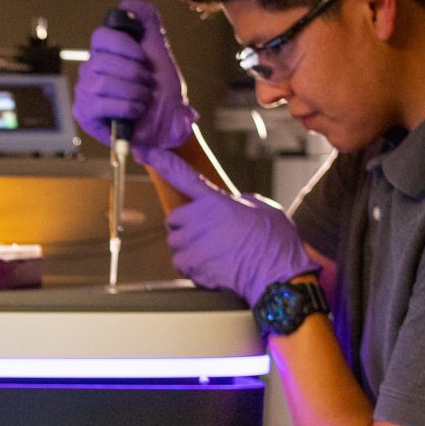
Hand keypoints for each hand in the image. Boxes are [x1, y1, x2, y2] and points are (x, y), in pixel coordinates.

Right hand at [75, 0, 193, 153]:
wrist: (169, 124)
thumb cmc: (162, 92)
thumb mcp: (159, 50)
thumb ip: (148, 21)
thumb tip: (126, 4)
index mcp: (106, 53)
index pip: (101, 36)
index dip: (124, 45)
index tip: (143, 58)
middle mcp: (91, 70)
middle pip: (102, 61)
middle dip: (133, 73)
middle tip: (147, 84)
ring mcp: (85, 92)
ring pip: (102, 83)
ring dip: (133, 92)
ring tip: (143, 99)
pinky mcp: (85, 113)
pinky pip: (100, 104)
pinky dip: (125, 107)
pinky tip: (136, 111)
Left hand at [143, 146, 316, 305]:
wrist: (277, 272)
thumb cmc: (274, 241)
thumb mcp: (260, 207)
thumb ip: (238, 201)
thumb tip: (231, 204)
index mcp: (215, 201)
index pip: (183, 176)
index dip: (164, 162)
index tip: (148, 152)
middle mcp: (199, 220)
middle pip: (173, 219)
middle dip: (185, 226)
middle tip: (207, 234)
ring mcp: (193, 244)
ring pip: (175, 243)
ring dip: (188, 248)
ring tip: (214, 253)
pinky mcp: (192, 267)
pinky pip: (181, 265)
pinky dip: (192, 267)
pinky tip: (212, 266)